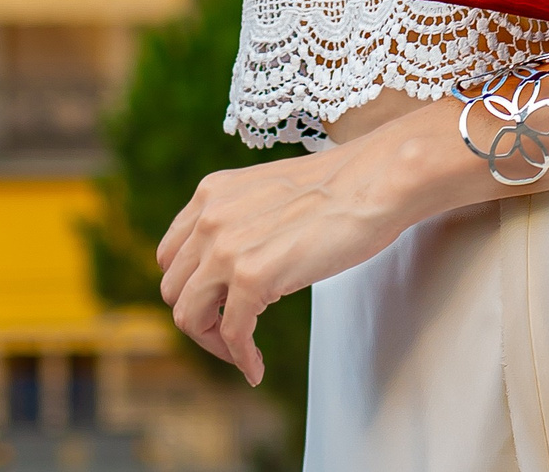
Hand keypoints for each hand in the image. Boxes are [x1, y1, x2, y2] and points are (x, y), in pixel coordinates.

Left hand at [155, 133, 440, 385]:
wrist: (376, 181)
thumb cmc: (341, 189)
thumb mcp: (269, 194)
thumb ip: (240, 220)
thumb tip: (233, 267)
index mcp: (211, 193)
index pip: (171, 257)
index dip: (191, 288)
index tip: (218, 306)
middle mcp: (209, 218)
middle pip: (175, 291)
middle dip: (201, 320)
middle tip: (232, 335)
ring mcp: (226, 248)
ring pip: (190, 317)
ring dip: (214, 344)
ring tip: (242, 353)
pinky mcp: (253, 277)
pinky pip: (232, 335)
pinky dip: (242, 359)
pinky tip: (257, 368)